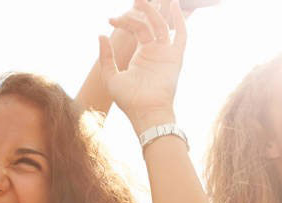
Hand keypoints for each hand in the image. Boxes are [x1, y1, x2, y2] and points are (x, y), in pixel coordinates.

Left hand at [100, 0, 185, 132]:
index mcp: (142, 55)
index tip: (110, 19)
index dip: (124, 21)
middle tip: (133, 0)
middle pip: (149, 24)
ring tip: (140, 0)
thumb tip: (101, 35)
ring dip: (153, 11)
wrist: (145, 111)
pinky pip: (181, 35)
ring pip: (161, 26)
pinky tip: (174, 5)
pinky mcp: (174, 57)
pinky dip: (180, 20)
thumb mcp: (110, 76)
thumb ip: (105, 56)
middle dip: (140, 12)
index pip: (136, 29)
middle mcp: (155, 52)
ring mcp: (165, 53)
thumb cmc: (128, 100)